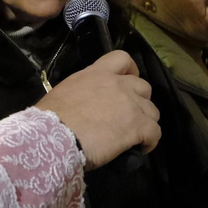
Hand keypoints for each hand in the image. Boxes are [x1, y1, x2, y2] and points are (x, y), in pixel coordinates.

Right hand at [36, 51, 159, 168]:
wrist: (55, 136)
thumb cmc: (52, 117)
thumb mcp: (65, 93)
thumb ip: (82, 93)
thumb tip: (84, 107)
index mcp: (97, 73)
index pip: (122, 59)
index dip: (130, 70)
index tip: (128, 81)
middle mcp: (118, 84)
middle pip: (143, 86)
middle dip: (140, 100)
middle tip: (130, 114)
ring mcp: (131, 104)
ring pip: (152, 110)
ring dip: (146, 121)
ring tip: (136, 135)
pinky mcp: (138, 126)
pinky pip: (155, 132)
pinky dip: (151, 140)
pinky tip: (142, 148)